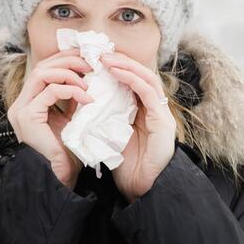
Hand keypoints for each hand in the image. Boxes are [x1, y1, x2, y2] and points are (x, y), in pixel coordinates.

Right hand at [7, 48, 94, 188]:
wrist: (58, 178)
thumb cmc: (66, 153)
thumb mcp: (70, 120)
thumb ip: (71, 100)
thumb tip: (85, 80)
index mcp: (29, 103)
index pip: (44, 70)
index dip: (65, 60)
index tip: (87, 59)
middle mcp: (21, 103)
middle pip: (42, 66)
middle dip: (68, 61)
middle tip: (91, 64)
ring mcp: (21, 109)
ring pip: (42, 74)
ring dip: (69, 73)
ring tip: (88, 82)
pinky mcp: (28, 116)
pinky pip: (50, 92)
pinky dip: (71, 90)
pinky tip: (87, 99)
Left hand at [100, 51, 176, 202]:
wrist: (142, 190)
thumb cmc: (125, 167)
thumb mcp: (109, 135)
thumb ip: (102, 118)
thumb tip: (80, 102)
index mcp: (143, 113)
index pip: (132, 83)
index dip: (117, 69)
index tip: (95, 61)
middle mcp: (155, 110)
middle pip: (141, 76)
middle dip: (121, 62)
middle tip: (99, 54)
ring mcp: (161, 114)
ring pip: (146, 78)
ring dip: (125, 65)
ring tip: (105, 59)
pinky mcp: (163, 121)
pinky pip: (148, 92)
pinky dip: (132, 78)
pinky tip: (116, 72)